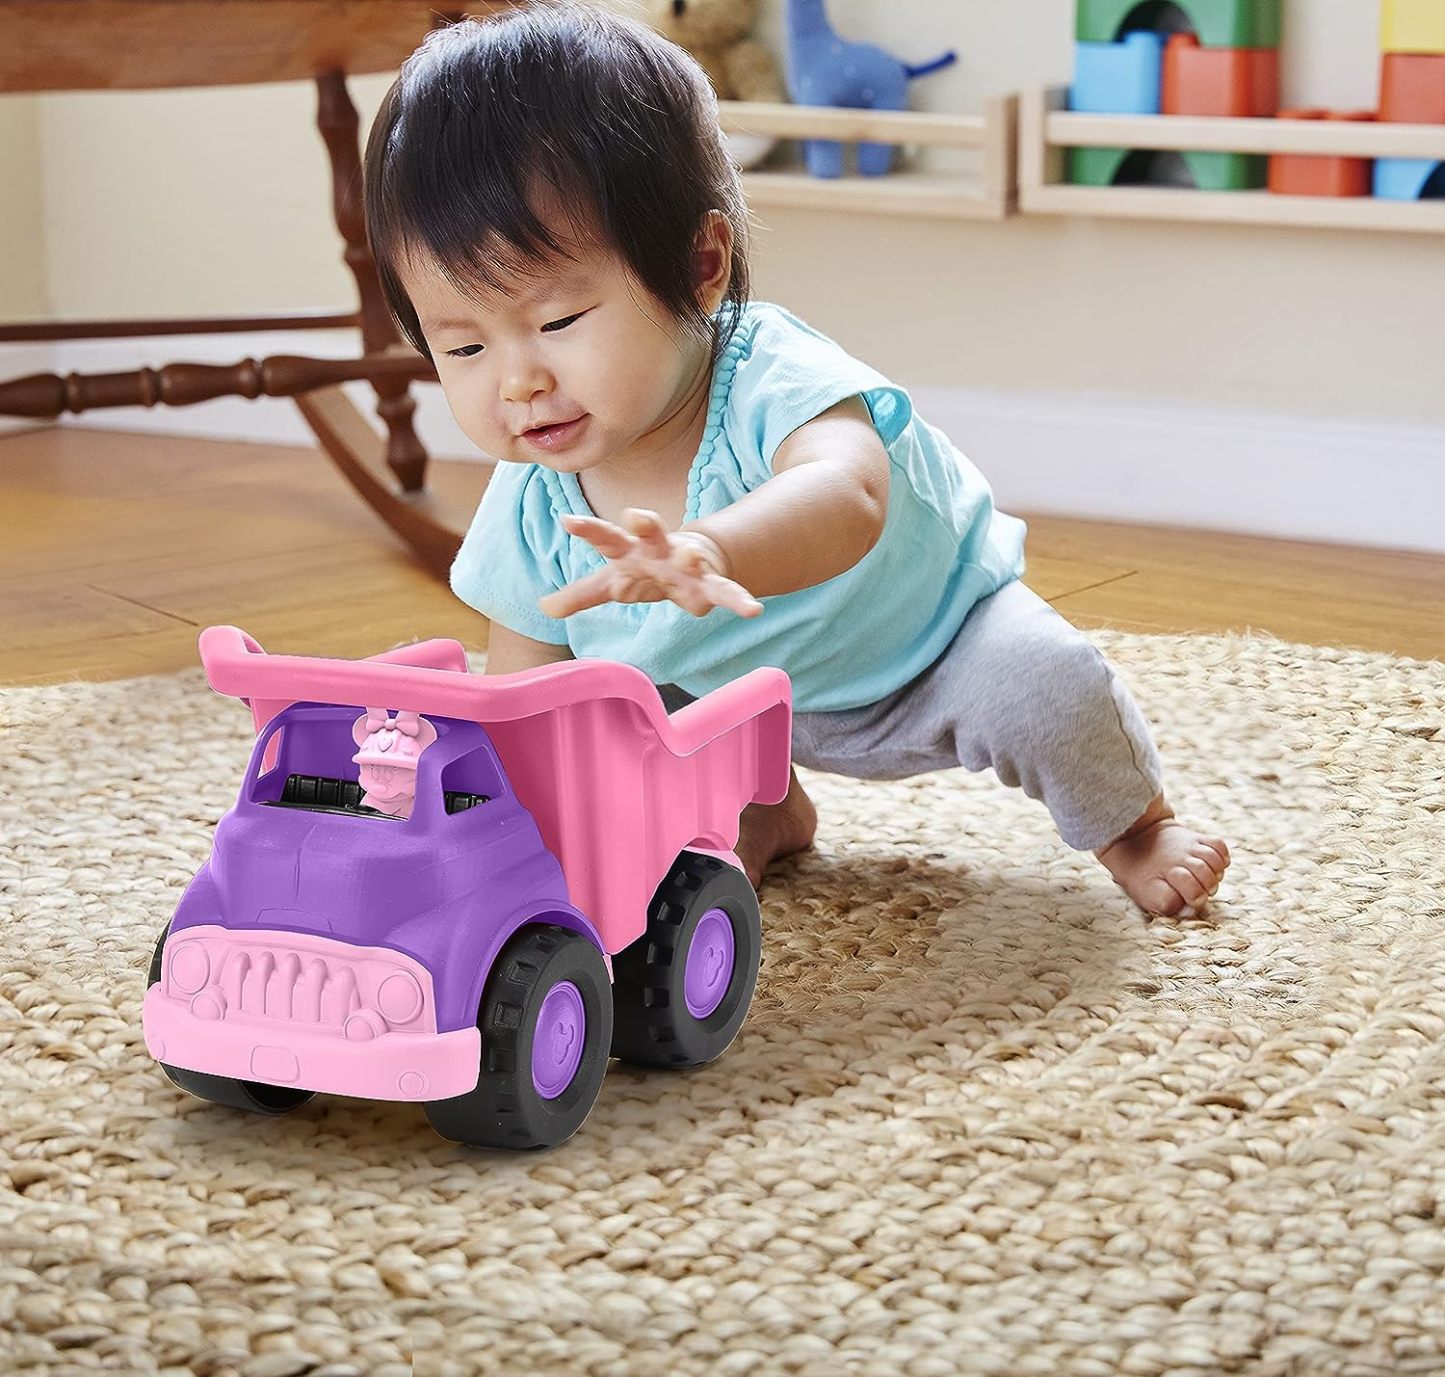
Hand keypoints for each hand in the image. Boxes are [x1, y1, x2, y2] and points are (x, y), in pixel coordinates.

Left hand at [538, 508, 763, 618]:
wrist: (693, 560)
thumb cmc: (646, 569)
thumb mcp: (612, 581)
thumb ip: (579, 595)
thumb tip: (542, 609)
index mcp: (631, 548)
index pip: (605, 536)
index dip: (587, 529)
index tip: (566, 520)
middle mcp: (659, 549)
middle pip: (650, 533)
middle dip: (645, 523)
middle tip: (637, 516)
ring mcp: (687, 563)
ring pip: (691, 557)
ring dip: (692, 556)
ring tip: (694, 556)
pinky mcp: (712, 583)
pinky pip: (726, 592)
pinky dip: (739, 600)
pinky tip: (754, 610)